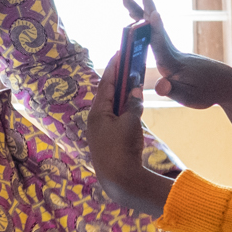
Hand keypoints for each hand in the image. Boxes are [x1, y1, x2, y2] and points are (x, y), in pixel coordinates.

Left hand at [86, 54, 173, 216]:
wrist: (119, 180)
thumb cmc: (122, 149)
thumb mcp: (131, 123)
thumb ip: (134, 104)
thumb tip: (136, 91)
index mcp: (97, 112)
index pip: (106, 84)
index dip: (114, 67)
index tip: (120, 52)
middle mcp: (96, 120)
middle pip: (108, 93)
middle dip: (118, 79)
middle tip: (128, 63)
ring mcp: (100, 131)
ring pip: (112, 106)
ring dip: (122, 94)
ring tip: (132, 81)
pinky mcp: (107, 140)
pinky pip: (115, 118)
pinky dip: (123, 108)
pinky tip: (132, 105)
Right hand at [125, 0, 231, 109]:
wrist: (225, 84)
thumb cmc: (207, 92)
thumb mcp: (189, 97)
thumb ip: (171, 90)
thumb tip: (160, 85)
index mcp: (173, 64)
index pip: (162, 45)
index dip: (156, 30)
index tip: (153, 13)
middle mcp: (172, 53)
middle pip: (154, 31)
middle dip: (141, 13)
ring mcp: (173, 50)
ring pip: (154, 31)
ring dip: (141, 16)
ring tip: (127, 3)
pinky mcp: (173, 52)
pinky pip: (157, 36)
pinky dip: (147, 26)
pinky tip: (142, 20)